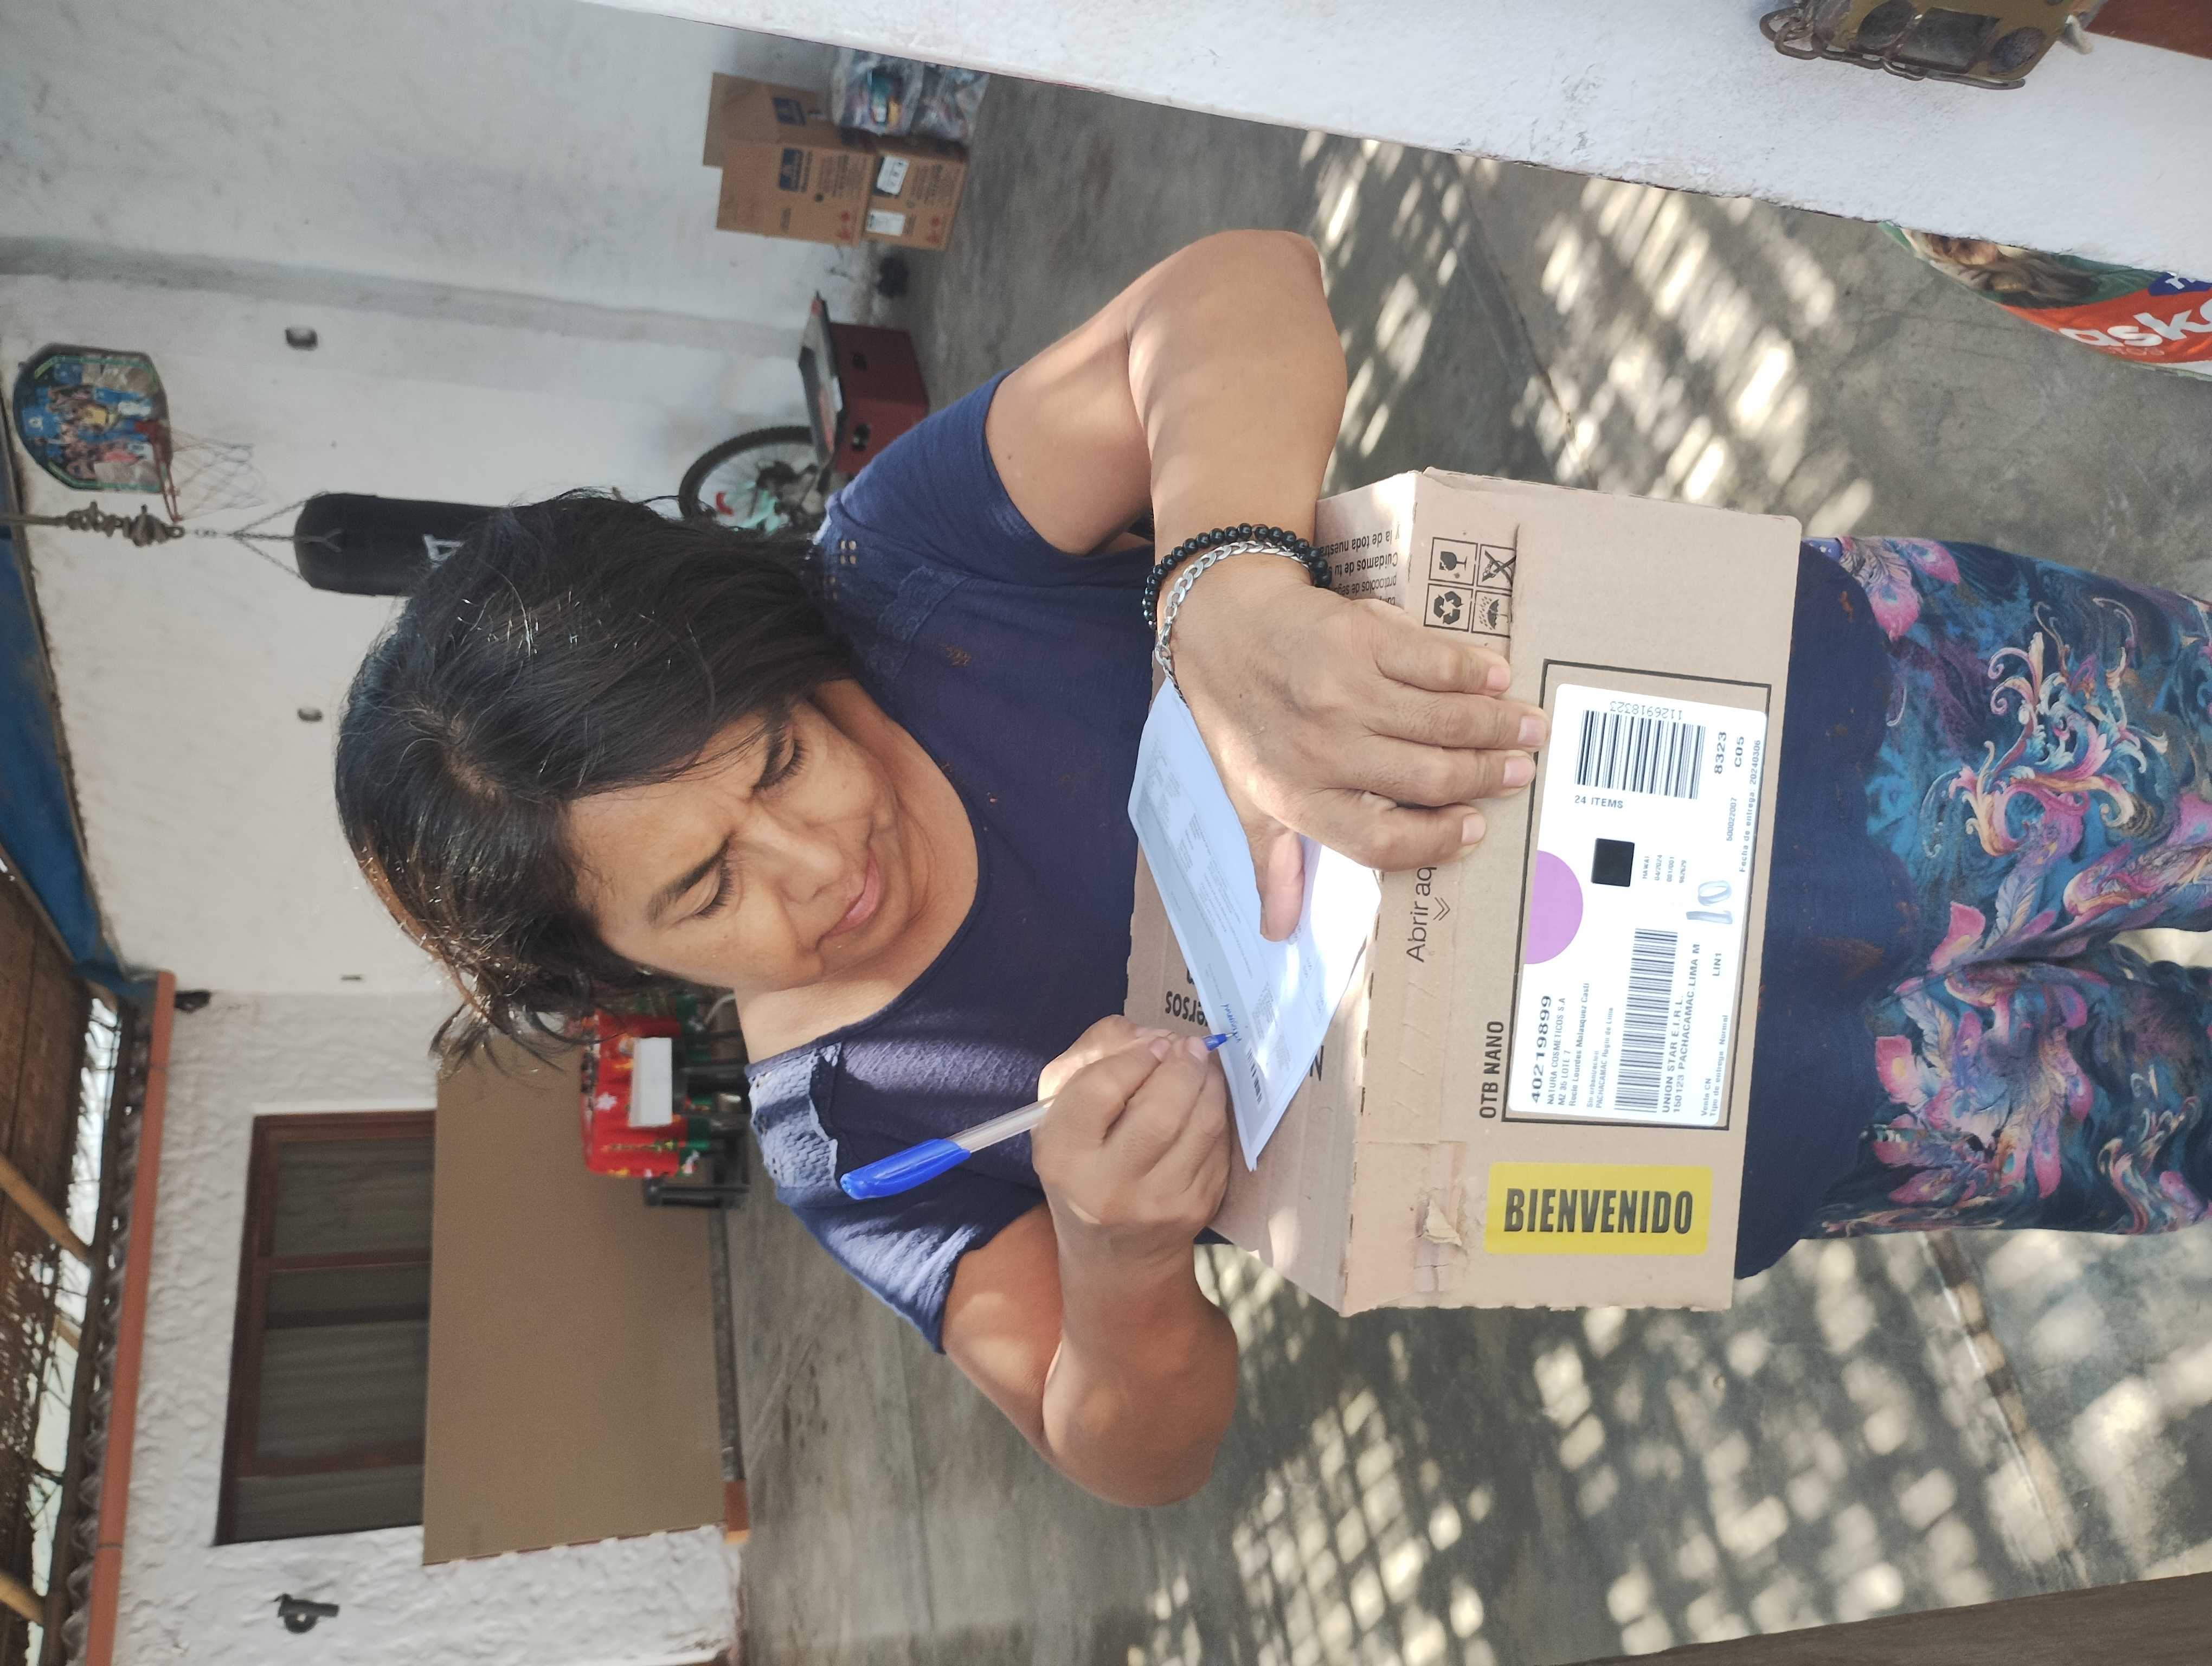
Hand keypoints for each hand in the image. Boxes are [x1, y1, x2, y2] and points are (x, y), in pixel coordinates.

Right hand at [1031, 1017, 1230, 1271]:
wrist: (1114, 1252)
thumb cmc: (1081, 1165)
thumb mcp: (1060, 1112)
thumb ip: (1091, 1058)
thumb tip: (1150, 1036)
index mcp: (1063, 1157)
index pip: (1101, 1091)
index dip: (1133, 1057)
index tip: (1152, 1046)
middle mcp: (1108, 1188)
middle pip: (1161, 1111)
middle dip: (1182, 1066)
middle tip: (1189, 1046)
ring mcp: (1159, 1203)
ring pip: (1202, 1125)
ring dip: (1210, 1083)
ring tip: (1203, 1065)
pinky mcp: (1197, 1208)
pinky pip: (1219, 1145)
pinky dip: (1217, 1113)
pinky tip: (1206, 1101)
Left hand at [1169, 555, 1547, 938]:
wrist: (1220, 627)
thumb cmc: (1240, 720)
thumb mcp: (1247, 797)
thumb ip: (1274, 863)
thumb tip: (1278, 932)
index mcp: (1299, 797)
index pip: (1381, 841)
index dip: (1435, 842)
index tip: (1474, 830)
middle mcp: (1324, 748)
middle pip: (1427, 776)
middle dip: (1486, 775)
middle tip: (1520, 773)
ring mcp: (1343, 690)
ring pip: (1440, 719)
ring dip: (1495, 725)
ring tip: (1530, 729)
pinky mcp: (1358, 637)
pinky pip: (1431, 661)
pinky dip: (1472, 672)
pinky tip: (1498, 678)